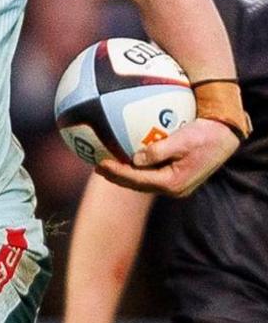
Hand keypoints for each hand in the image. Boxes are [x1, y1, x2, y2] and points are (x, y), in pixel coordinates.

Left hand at [96, 118, 239, 197]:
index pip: (138, 180)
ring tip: (105, 165)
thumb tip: (135, 159)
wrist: (225, 136)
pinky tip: (125, 158)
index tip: (100, 163)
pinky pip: (151, 174)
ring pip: (143, 182)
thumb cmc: (205, 135)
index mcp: (174, 183)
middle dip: (116, 177)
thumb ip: (158, 150)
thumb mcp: (183, 140)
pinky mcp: (176, 176)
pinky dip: (136, 168)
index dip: (117, 173)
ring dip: (124, 174)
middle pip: (137, 185)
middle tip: (97, 165)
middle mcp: (173, 188)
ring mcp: (175, 184)